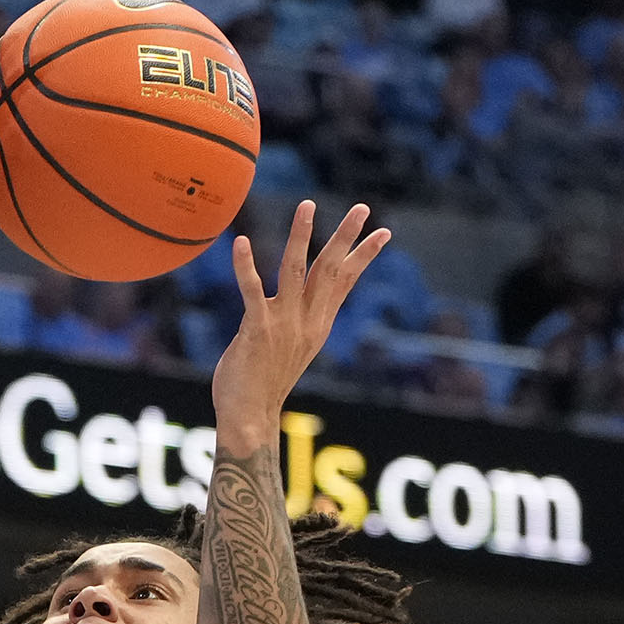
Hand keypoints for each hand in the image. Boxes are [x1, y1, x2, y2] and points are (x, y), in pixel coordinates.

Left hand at [211, 201, 390, 454]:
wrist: (250, 419)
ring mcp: (282, 324)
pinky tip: (239, 241)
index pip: (344, 282)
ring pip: (296, 270)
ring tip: (308, 205)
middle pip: (330, 270)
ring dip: (302, 235)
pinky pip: (252, 290)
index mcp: (317, 326)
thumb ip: (297, 323)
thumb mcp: (290, 350)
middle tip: (363, 207)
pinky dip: (244, 265)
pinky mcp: (256, 329)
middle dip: (347, 237)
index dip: (362, 256)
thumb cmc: (263, 385)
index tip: (383, 231)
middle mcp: (305, 322)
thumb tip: (298, 304)